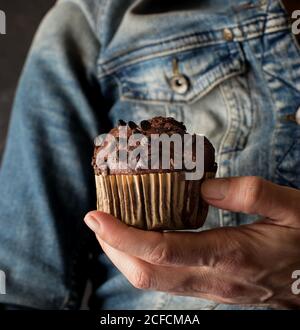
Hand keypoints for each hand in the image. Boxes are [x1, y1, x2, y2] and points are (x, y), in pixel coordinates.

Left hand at [84, 176, 299, 308]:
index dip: (122, 236)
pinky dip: (143, 259)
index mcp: (230, 255)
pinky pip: (166, 279)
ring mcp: (209, 288)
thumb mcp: (291, 208)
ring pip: (151, 280)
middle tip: (97, 218)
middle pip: (145, 272)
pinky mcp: (209, 287)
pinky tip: (142, 238)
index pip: (162, 250)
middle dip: (112, 247)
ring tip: (111, 226)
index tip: (96, 217)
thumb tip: (203, 186)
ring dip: (124, 254)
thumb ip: (249, 193)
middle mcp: (212, 278)